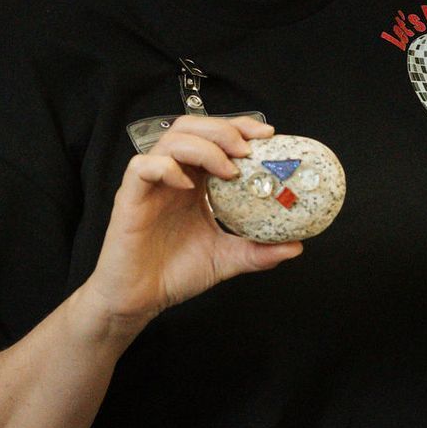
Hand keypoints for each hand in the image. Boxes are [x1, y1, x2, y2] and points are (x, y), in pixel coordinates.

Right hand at [79, 116, 302, 334]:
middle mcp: (174, 176)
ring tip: (227, 169)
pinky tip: (186, 185)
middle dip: (224, 130)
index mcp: (195, 182)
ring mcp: (151, 184)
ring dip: (204, 146)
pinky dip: (166, 167)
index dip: (240, 128)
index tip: (267, 136)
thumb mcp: (226, 259)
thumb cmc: (175, 273)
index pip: (215, 138)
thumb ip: (258, 251)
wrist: (140, 299)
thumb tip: (296, 245)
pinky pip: (142, 167)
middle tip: (248, 150)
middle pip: (193, 128)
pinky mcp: (130, 197)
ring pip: (171, 140)